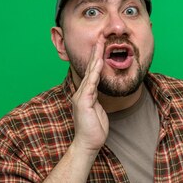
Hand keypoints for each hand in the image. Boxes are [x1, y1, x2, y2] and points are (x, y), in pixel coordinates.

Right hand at [71, 38, 108, 154]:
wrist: (88, 143)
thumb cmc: (94, 130)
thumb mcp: (98, 111)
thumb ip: (97, 100)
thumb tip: (98, 92)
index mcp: (85, 94)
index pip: (91, 73)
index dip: (96, 60)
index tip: (101, 47)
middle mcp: (81, 93)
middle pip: (89, 69)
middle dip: (95, 54)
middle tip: (100, 39)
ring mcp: (81, 97)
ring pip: (90, 74)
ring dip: (95, 59)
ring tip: (99, 45)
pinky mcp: (83, 102)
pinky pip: (90, 84)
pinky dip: (94, 73)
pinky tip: (98, 63)